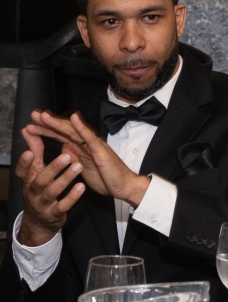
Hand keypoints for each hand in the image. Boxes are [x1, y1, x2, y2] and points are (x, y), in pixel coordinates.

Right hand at [13, 126, 84, 245]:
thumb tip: (29, 130)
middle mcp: (33, 192)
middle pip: (41, 180)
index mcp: (28, 181)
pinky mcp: (54, 214)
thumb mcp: (36, 172)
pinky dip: (72, 196)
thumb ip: (35, 151)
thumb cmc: (40, 190)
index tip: (29, 152)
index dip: (24, 163)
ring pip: (53, 192)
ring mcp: (43, 204)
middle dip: (53, 168)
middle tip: (67, 155)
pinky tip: (82, 186)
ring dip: (65, 178)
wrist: (41, 221)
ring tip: (78, 166)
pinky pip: (63, 205)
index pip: (23, 171)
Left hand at [24, 111, 147, 206]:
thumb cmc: (106, 178)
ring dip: (58, 123)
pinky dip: (81, 127)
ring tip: (44, 116)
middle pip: (64, 130)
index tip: (31, 126)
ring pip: (73, 131)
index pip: (61, 136)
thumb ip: (74, 156)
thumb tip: (64, 147)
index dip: (46, 130)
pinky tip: (74, 119)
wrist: (123, 186)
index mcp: (80, 148)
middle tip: (33, 115)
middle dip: (48, 123)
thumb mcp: (83, 168)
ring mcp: (93, 145)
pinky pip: (89, 137)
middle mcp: (86, 144)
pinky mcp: (100, 150)